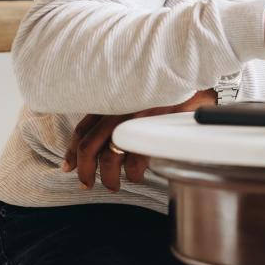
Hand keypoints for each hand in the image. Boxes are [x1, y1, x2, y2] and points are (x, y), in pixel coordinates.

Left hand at [62, 89, 216, 191]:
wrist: (195, 78)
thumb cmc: (170, 88)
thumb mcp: (139, 94)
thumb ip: (123, 109)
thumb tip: (109, 138)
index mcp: (111, 100)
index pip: (83, 129)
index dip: (72, 151)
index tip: (69, 166)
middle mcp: (117, 110)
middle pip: (89, 147)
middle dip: (85, 171)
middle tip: (86, 184)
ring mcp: (132, 120)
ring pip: (109, 158)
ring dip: (110, 178)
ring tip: (115, 185)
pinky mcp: (149, 130)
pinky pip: (134, 161)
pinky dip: (134, 173)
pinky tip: (137, 175)